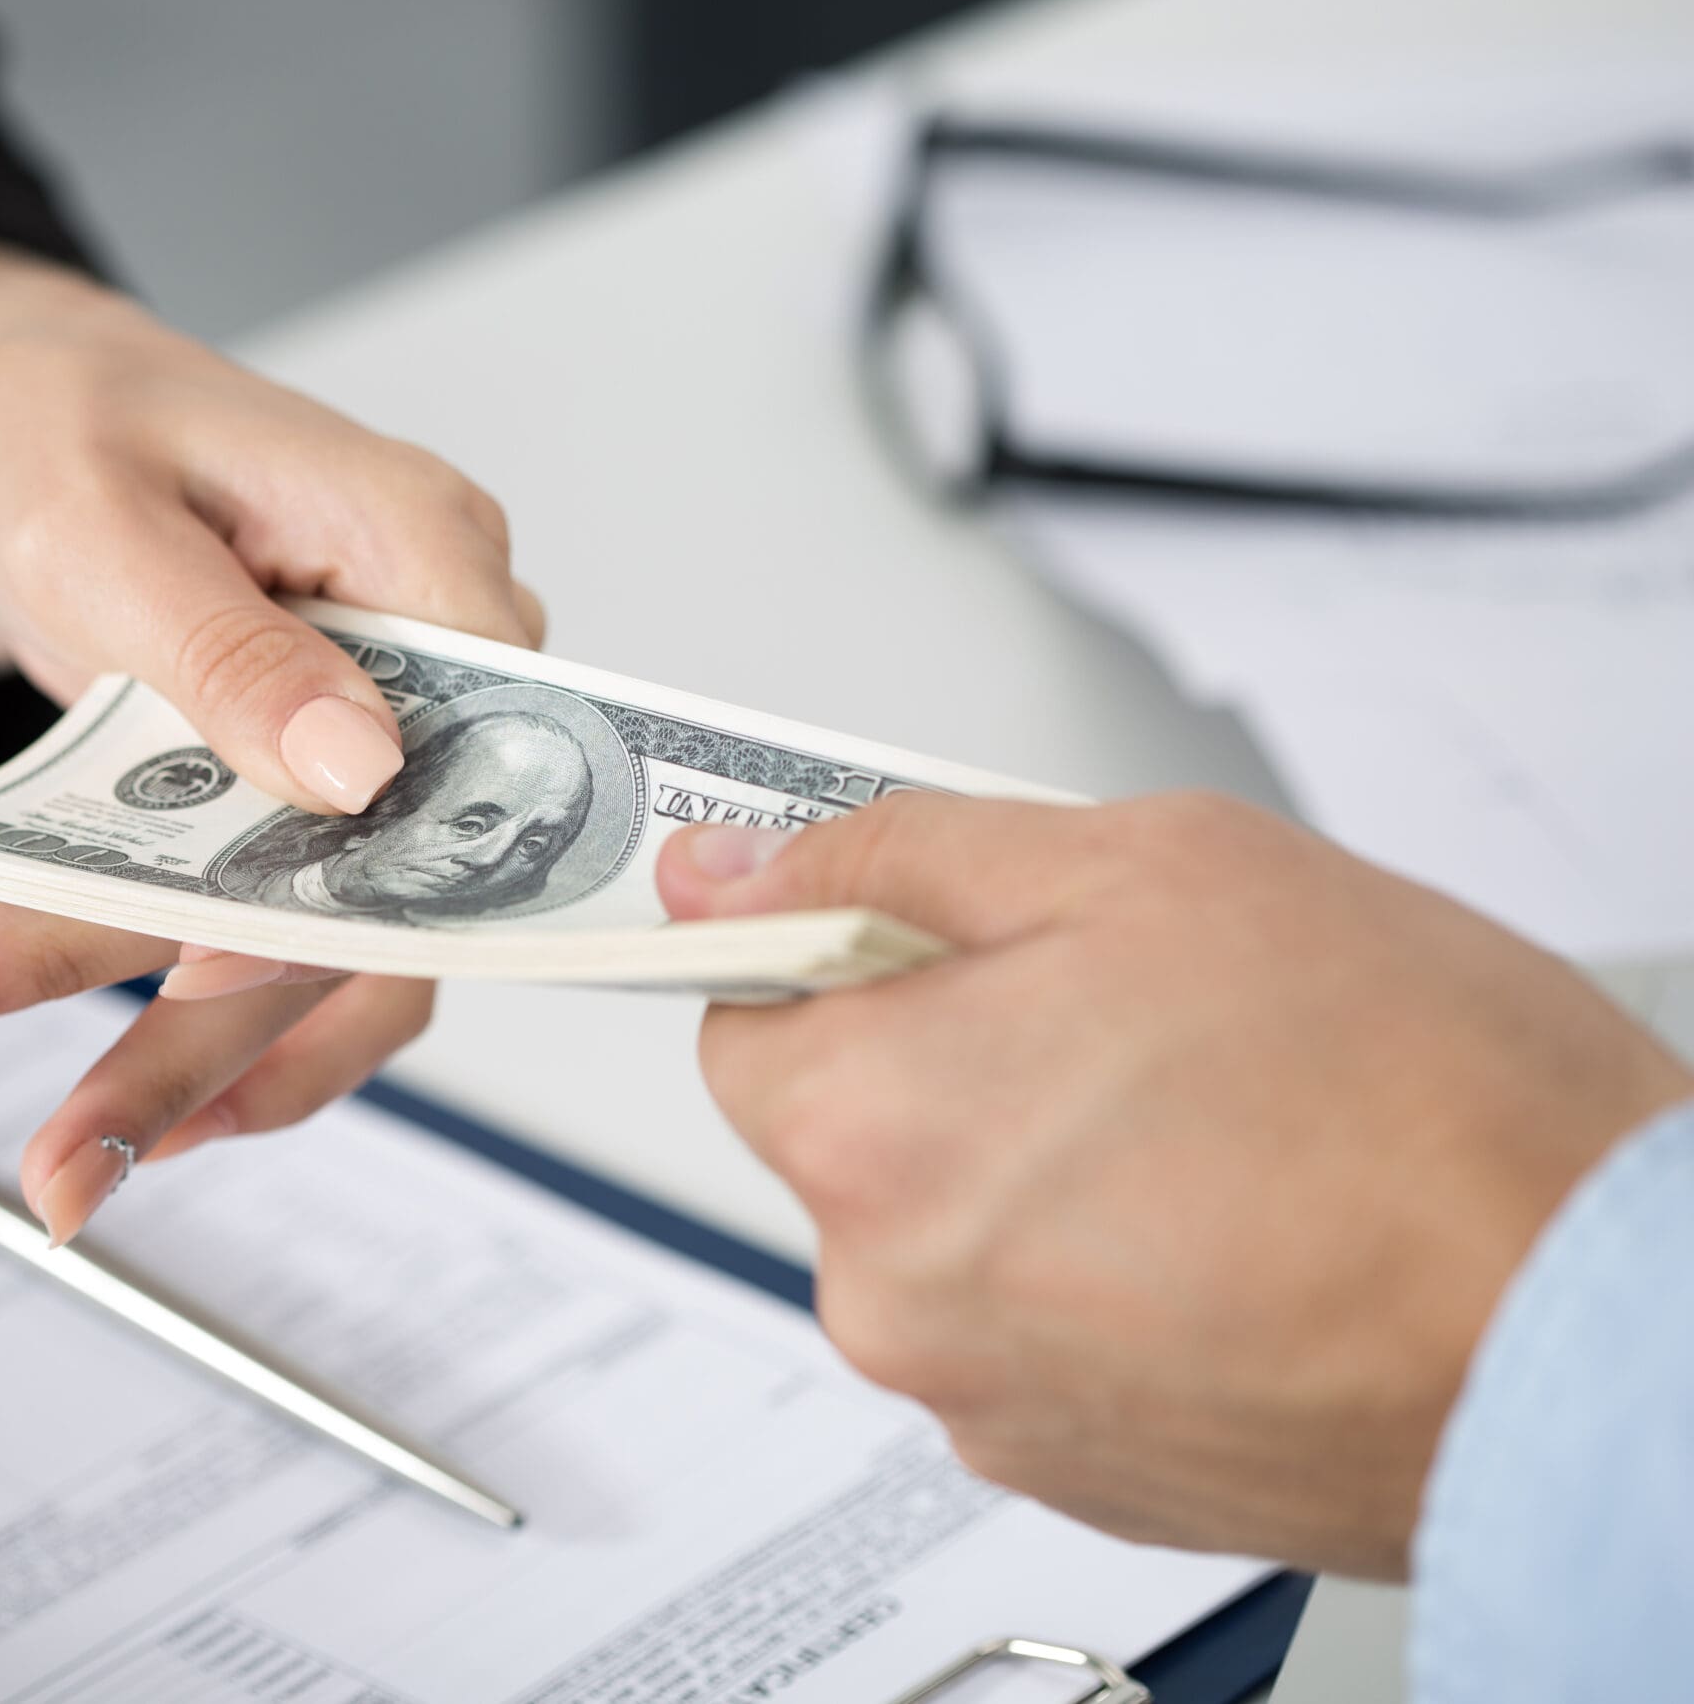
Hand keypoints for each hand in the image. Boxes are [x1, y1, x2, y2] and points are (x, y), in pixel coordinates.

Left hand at [0, 249, 536, 1241]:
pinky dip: (195, 1025)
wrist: (25, 425)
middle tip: (73, 1152)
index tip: (209, 966)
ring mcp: (388, 747)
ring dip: (193, 1067)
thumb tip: (357, 766)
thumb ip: (226, 644)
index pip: (457, 748)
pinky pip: (294, 942)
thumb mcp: (103, 518)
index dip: (358, 879)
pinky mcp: (324, 807)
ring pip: (338, 951)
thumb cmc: (69, 427)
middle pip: (386, 890)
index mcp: (426, 552)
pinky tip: (123, 1112)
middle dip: (219, 1033)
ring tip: (59, 1168)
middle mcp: (438, 667)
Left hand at [658, 792, 1693, 1576]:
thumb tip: (731, 867)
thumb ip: (895, 856)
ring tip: (1215, 1123)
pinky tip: (1234, 1223)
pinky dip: (1107, 1273)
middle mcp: (894, 1295)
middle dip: (961, 1053)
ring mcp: (988, 1401)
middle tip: (1130, 1011)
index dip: (839, 946)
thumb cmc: (1414, 1102)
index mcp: (870, 1129)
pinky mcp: (1082, 1470)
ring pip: (957, 1230)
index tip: (910, 925)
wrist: (1595, 1334)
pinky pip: (1040, 1329)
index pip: (744, 1014)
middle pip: (855, 1128)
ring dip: (1044, 1165)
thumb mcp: (1137, 869)